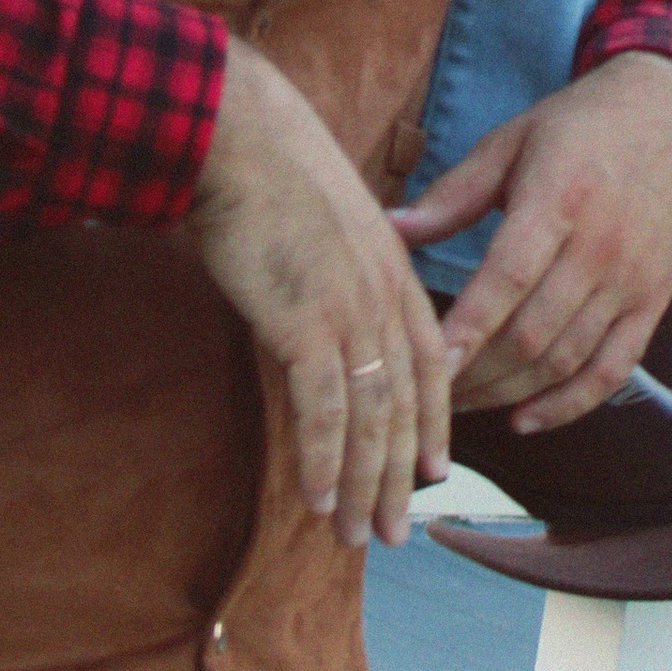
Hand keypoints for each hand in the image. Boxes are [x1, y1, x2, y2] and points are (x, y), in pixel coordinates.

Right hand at [186, 40, 451, 548]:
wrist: (239, 136)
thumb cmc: (270, 172)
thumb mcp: (327, 223)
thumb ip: (340, 270)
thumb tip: (325, 309)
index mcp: (396, 269)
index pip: (430, 364)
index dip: (432, 422)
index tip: (432, 470)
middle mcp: (385, 297)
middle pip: (406, 406)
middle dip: (400, 476)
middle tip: (393, 532)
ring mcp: (350, 311)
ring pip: (371, 419)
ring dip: (362, 485)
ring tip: (354, 534)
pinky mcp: (306, 323)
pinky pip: (323, 409)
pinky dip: (322, 459)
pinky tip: (316, 498)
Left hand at [395, 54, 671, 431]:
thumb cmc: (583, 125)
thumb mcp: (512, 140)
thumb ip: (452, 193)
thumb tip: (390, 229)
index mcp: (558, 199)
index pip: (507, 279)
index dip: (465, 329)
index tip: (426, 365)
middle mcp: (600, 247)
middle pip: (531, 333)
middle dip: (474, 374)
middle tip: (428, 390)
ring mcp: (631, 281)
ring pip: (565, 360)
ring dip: (509, 393)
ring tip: (461, 405)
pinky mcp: (653, 302)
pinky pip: (613, 370)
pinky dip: (569, 405)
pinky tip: (526, 420)